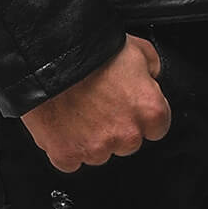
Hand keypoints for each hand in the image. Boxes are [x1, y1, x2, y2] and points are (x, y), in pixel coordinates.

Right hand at [21, 34, 170, 171]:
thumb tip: (151, 78)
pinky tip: (64, 122)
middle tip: (100, 102)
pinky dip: (67, 145)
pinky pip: (71, 160)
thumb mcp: (137, 48)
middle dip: (117, 126)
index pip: (157, 126)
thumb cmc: (92, 51)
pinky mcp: (68, 156)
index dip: (141, 113)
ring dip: (91, 136)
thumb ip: (151, 70)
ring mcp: (97, 149)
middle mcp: (127, 135)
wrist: (50, 57)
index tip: (129, 104)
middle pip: (128, 141)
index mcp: (149, 111)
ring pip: (99, 152)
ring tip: (79, 107)